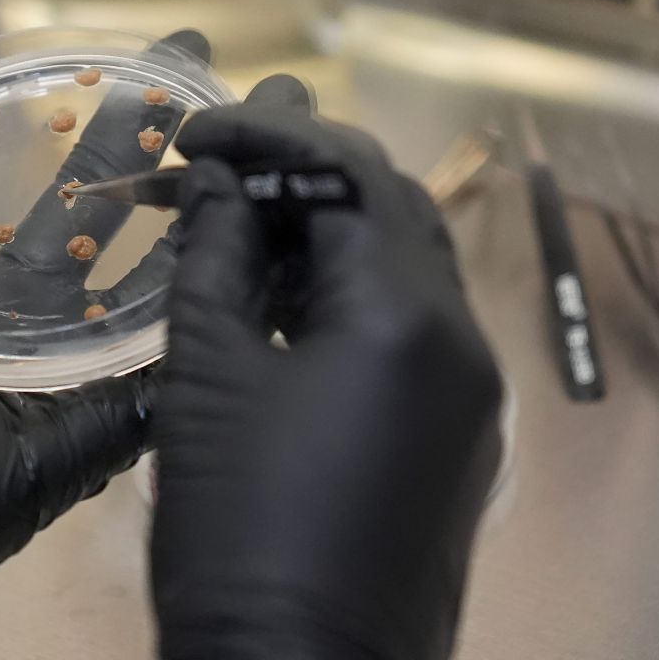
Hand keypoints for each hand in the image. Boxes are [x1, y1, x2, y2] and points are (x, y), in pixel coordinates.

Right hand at [152, 76, 503, 659]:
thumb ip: (216, 256)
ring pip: (402, 271)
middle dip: (301, 172)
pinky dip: (346, 297)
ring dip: (324, 234)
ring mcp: (469, 393)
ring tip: (236, 223)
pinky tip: (280, 300)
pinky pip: (408, 333)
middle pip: (390, 211)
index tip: (189, 134)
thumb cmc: (238, 525)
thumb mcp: (208, 376)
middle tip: (215, 162)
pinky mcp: (455, 436)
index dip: (266, 137)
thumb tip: (214, 179)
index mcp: (406, 316)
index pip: (350, 173)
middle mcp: (462, 340)